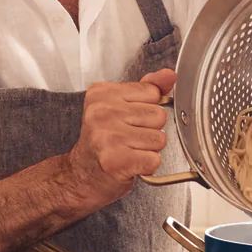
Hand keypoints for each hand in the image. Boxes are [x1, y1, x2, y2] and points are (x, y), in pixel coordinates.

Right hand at [64, 68, 175, 207]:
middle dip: (150, 130)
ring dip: (149, 149)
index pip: (152, 92)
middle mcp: (101, 112)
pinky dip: (147, 165)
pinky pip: (154, 159)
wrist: (81, 176)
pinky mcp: (116, 160)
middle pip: (159, 115)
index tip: (128, 119)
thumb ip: (147, 88)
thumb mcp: (121, 106)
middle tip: (129, 138)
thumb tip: (169, 75)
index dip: (147, 108)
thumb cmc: (103, 141)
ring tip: (129, 150)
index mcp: (101, 94)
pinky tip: (130, 164)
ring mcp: (107, 136)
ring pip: (159, 139)